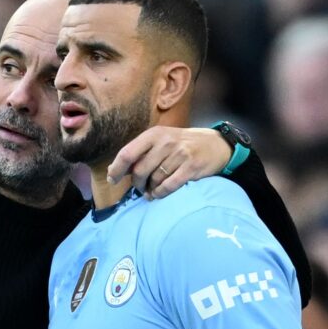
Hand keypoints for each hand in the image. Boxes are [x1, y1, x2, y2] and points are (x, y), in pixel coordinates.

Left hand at [107, 126, 230, 198]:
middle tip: (140, 188)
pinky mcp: (191, 167)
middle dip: (136, 184)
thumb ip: (139, 153)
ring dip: (149, 190)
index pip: (127, 153)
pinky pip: (168, 186)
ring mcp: (179, 154)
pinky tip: (158, 194)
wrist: (215, 144)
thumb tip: (114, 170)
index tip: (112, 179)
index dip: (117, 169)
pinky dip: (160, 194)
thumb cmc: (181, 145)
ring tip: (151, 191)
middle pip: (140, 170)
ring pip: (154, 180)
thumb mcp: (160, 141)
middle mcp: (165, 142)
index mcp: (153, 135)